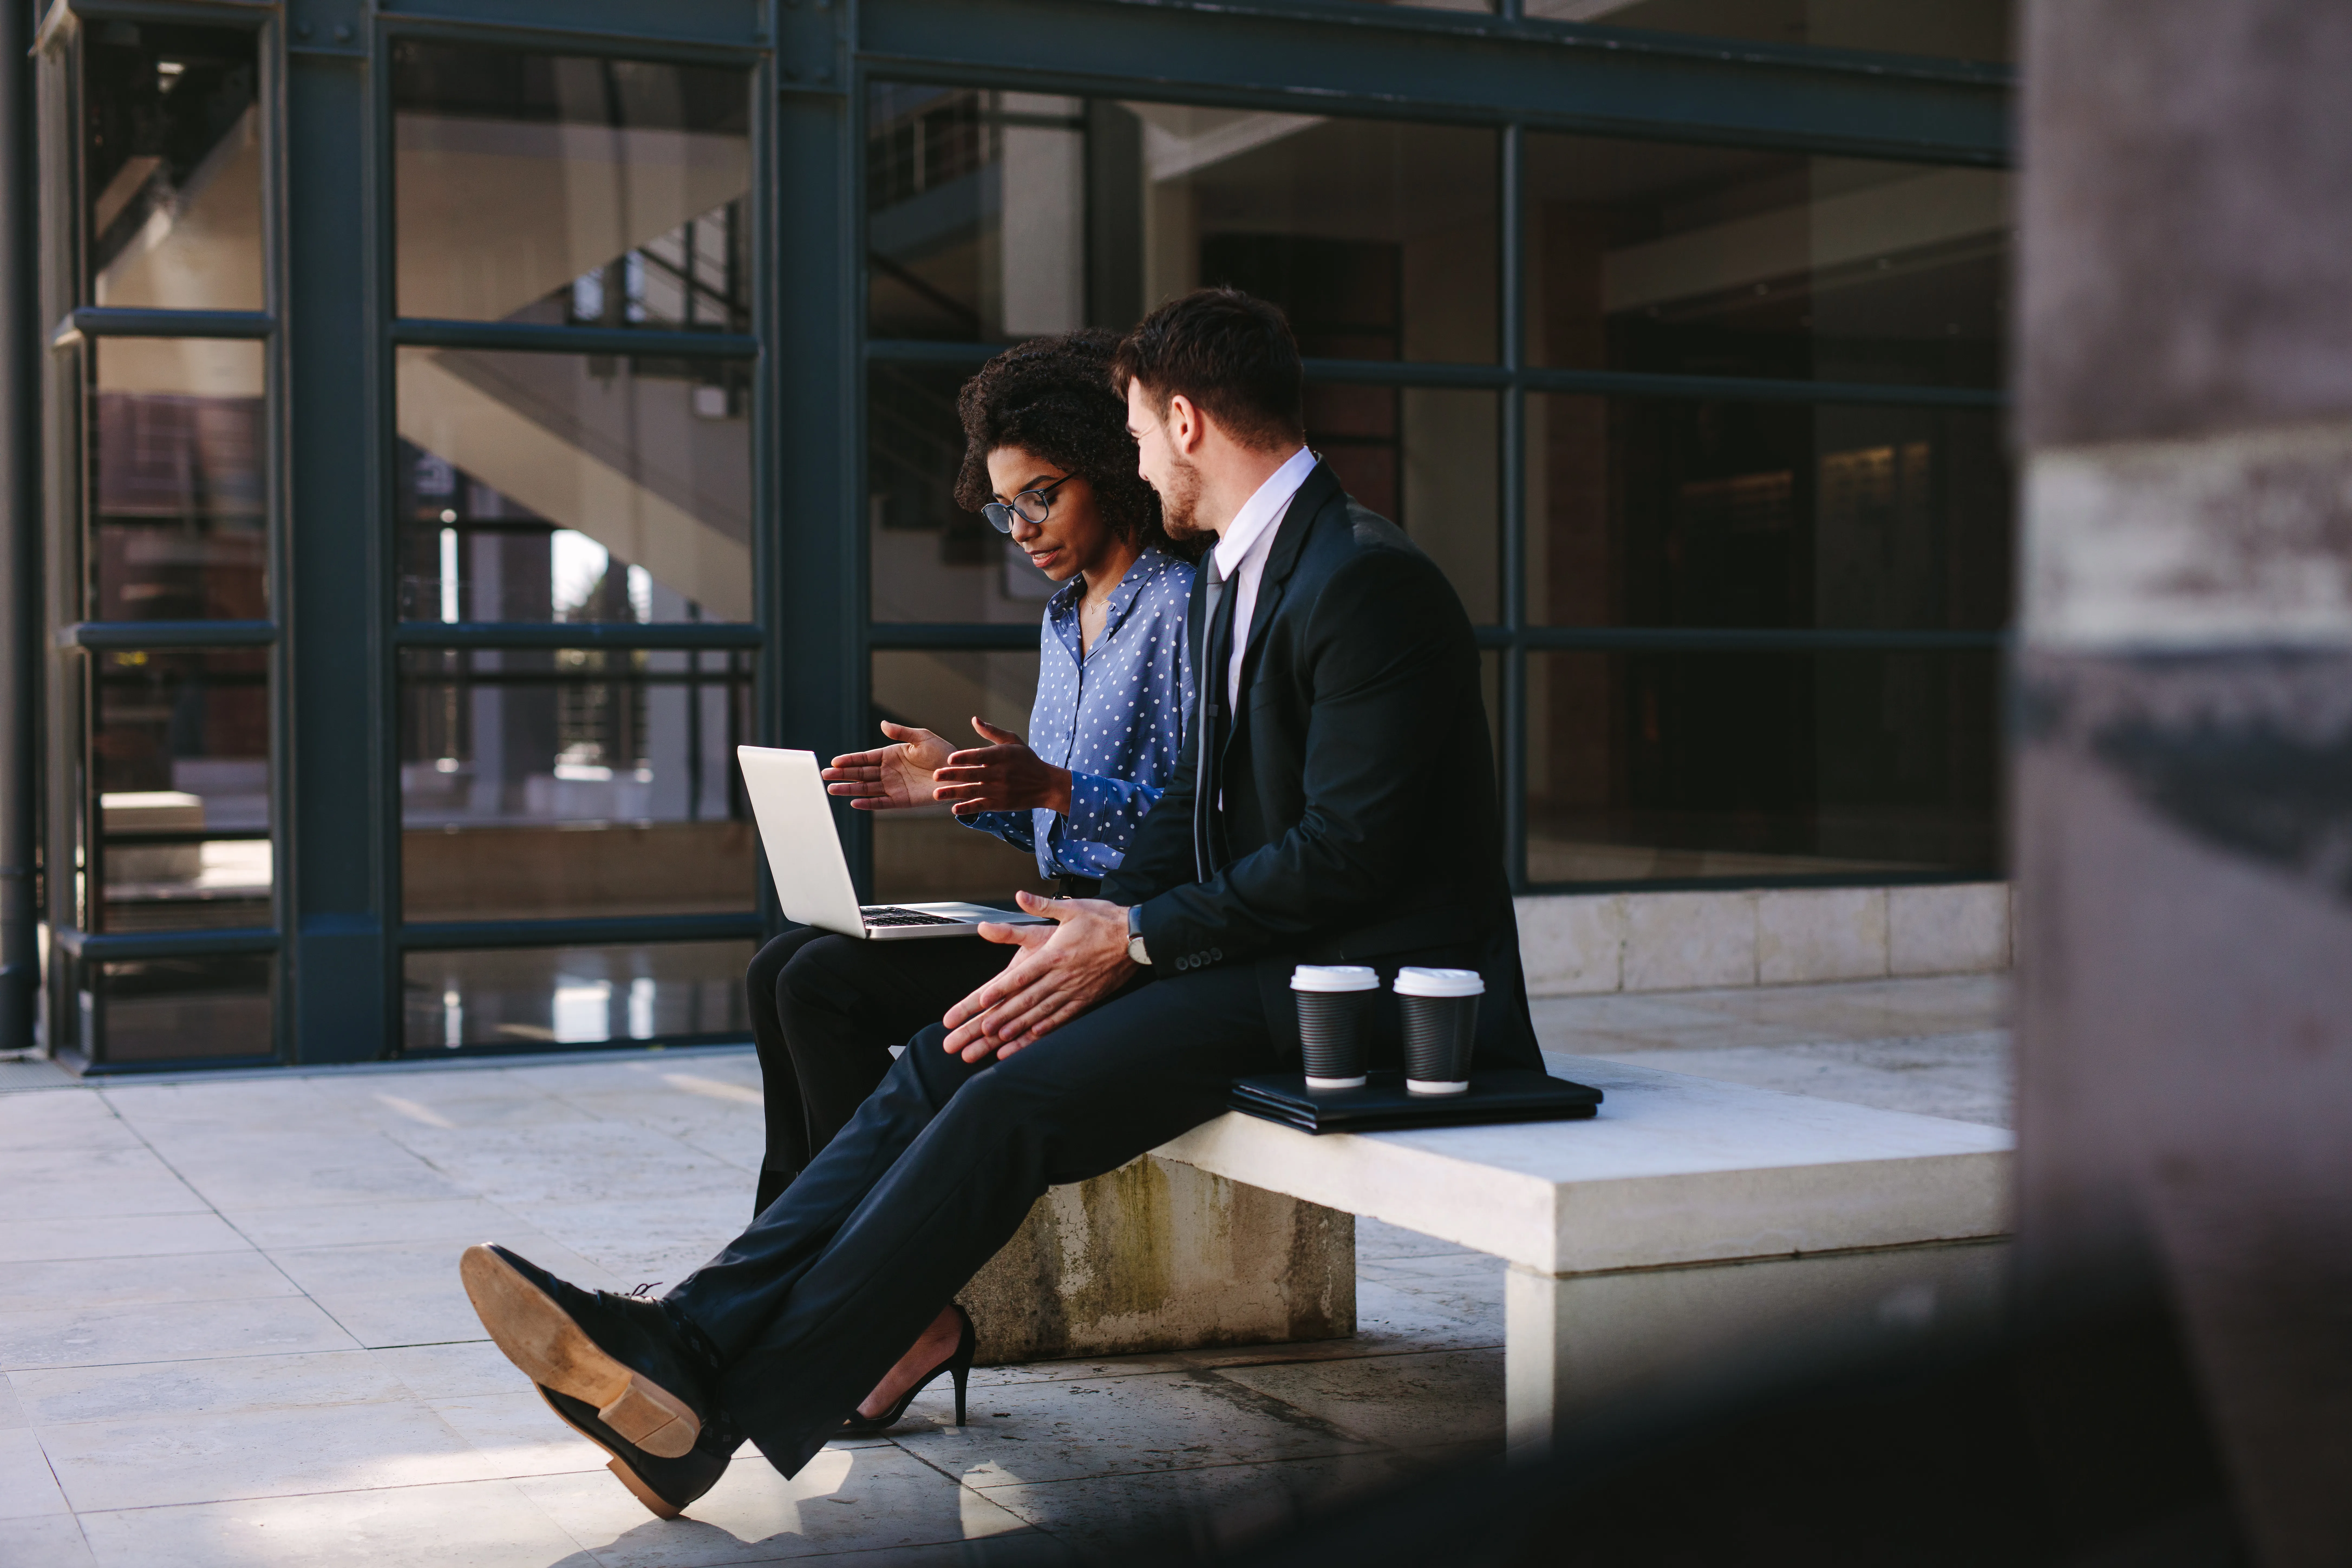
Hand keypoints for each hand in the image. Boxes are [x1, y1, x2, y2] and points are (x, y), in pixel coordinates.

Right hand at [822, 722, 953, 810]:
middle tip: (824, 775)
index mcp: (891, 755)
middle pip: (860, 773)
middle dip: (842, 774)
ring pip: (866, 788)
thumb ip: (901, 732)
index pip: (865, 758)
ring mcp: (893, 786)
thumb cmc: (942, 753)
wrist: (958, 773)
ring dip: (849, 789)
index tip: (834, 761)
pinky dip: (868, 803)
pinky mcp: (901, 800)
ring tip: (832, 789)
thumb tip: (883, 724)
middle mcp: (888, 771)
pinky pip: (881, 802)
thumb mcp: (921, 737)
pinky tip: (854, 802)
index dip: (849, 760)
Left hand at [932, 718, 1073, 817]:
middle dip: (953, 775)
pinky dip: (968, 808)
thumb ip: (992, 732)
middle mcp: (1000, 773)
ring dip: (954, 793)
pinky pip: (981, 806)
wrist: (1046, 785)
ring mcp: (999, 790)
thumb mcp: (1013, 741)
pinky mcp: (1000, 804)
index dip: (965, 757)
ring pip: (973, 791)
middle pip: (973, 774)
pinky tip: (955, 809)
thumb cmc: (1027, 760)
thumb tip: (974, 720)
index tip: (950, 758)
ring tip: (937, 794)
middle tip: (935, 775)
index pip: (981, 756)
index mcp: (1002, 755)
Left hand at [941, 893, 1133, 1061]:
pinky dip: (1049, 1027)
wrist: (1136, 936)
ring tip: (1002, 1037)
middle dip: (1005, 1014)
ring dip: (1021, 1025)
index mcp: (1055, 953)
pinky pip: (1065, 1016)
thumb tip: (1020, 896)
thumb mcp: (1072, 908)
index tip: (983, 1000)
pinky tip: (1035, 1035)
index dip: (1001, 989)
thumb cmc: (1104, 920)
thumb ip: (1042, 905)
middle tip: (985, 1028)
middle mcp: (1063, 975)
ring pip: (1044, 1011)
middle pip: (1028, 998)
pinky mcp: (1088, 997)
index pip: (1022, 975)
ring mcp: (1076, 989)